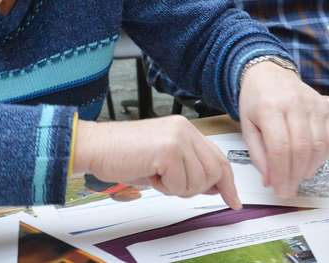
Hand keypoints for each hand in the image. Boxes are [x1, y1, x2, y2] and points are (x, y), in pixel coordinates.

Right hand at [72, 116, 240, 208]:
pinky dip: (165, 188)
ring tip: (156, 175)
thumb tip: (212, 186)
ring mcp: (178, 139)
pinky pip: (180, 185)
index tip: (233, 200)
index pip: (218, 157)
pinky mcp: (168, 151)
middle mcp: (185, 129)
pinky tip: (150, 174)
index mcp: (185, 128)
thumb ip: (189, 167)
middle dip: (197, 188)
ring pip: (198, 181)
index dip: (227, 183)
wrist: (95, 146)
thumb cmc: (121, 153)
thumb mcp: (162, 159)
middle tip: (171, 184)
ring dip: (176, 188)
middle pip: (214, 171)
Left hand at [238, 62, 328, 197]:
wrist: (270, 73)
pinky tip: (310, 163)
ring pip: (318, 145)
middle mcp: (295, 103)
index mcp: (270, 107)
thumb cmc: (255, 102)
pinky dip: (322, 156)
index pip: (279, 147)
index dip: (281, 173)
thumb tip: (270, 181)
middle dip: (295, 175)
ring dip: (309, 168)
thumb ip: (257, 154)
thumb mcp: (247, 126)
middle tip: (289, 190)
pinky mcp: (327, 107)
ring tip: (298, 177)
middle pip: (301, 148)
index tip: (279, 190)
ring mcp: (314, 104)